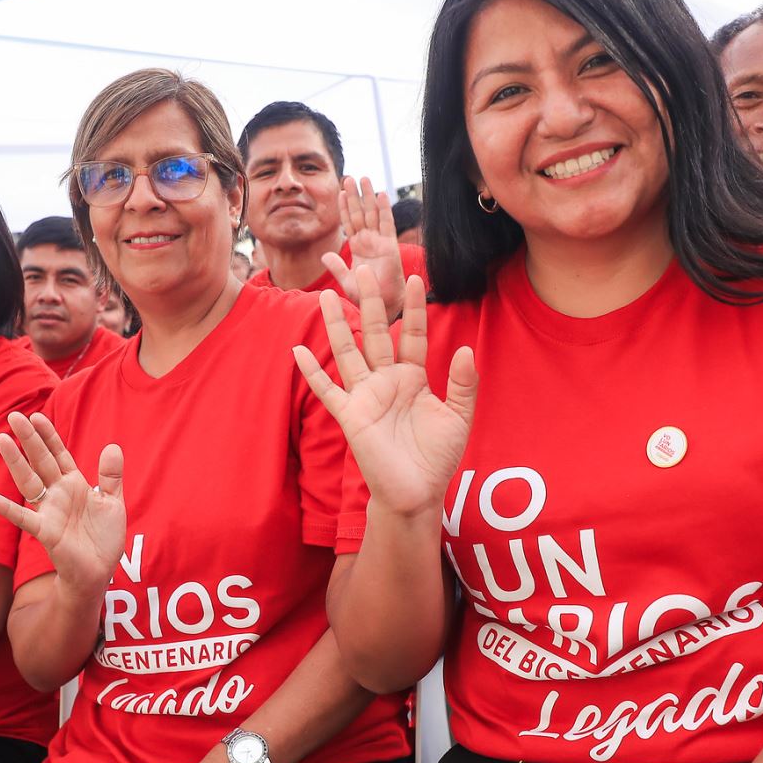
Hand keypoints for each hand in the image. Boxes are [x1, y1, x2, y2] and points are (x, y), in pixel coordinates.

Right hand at [0, 412, 125, 592]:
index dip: (48, 436)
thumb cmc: (103, 538)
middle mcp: (57, 494)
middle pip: (40, 461)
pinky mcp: (45, 531)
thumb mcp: (112, 503)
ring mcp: (49, 511)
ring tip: (0, 439)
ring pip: (29, 481)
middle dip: (28, 439)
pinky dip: (6, 508)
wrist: (99, 571)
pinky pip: (23, 517)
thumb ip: (111, 476)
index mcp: (73, 484)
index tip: (37, 416)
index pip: (58, 454)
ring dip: (15, 461)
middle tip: (13, 415)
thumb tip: (113, 446)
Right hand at [293, 271, 476, 517]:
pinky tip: (298, 350)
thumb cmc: (437, 457)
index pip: (412, 335)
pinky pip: (327, 390)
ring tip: (326, 294)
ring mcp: (365, 396)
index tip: (413, 279)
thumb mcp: (458, 417)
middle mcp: (386, 381)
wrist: (417, 493)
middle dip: (368, 303)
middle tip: (362, 269)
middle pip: (374, 334)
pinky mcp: (350, 415)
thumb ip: (462, 384)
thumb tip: (464, 349)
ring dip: (336, 325)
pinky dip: (312, 371)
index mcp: (414, 378)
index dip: (413, 309)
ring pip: (347, 353)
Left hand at [321, 177, 405, 311]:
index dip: (344, 208)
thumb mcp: (346, 281)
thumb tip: (324, 256)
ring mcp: (380, 242)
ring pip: (372, 214)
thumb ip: (337, 267)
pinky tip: (381, 194)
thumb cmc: (368, 296)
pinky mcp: (390, 246)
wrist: (384, 306)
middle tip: (349, 177)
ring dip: (368, 196)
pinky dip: (384, 209)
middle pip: (360, 213)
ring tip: (363, 178)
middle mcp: (369, 241)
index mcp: (357, 248)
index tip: (339, 192)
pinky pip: (386, 224)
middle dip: (354, 195)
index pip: (349, 223)